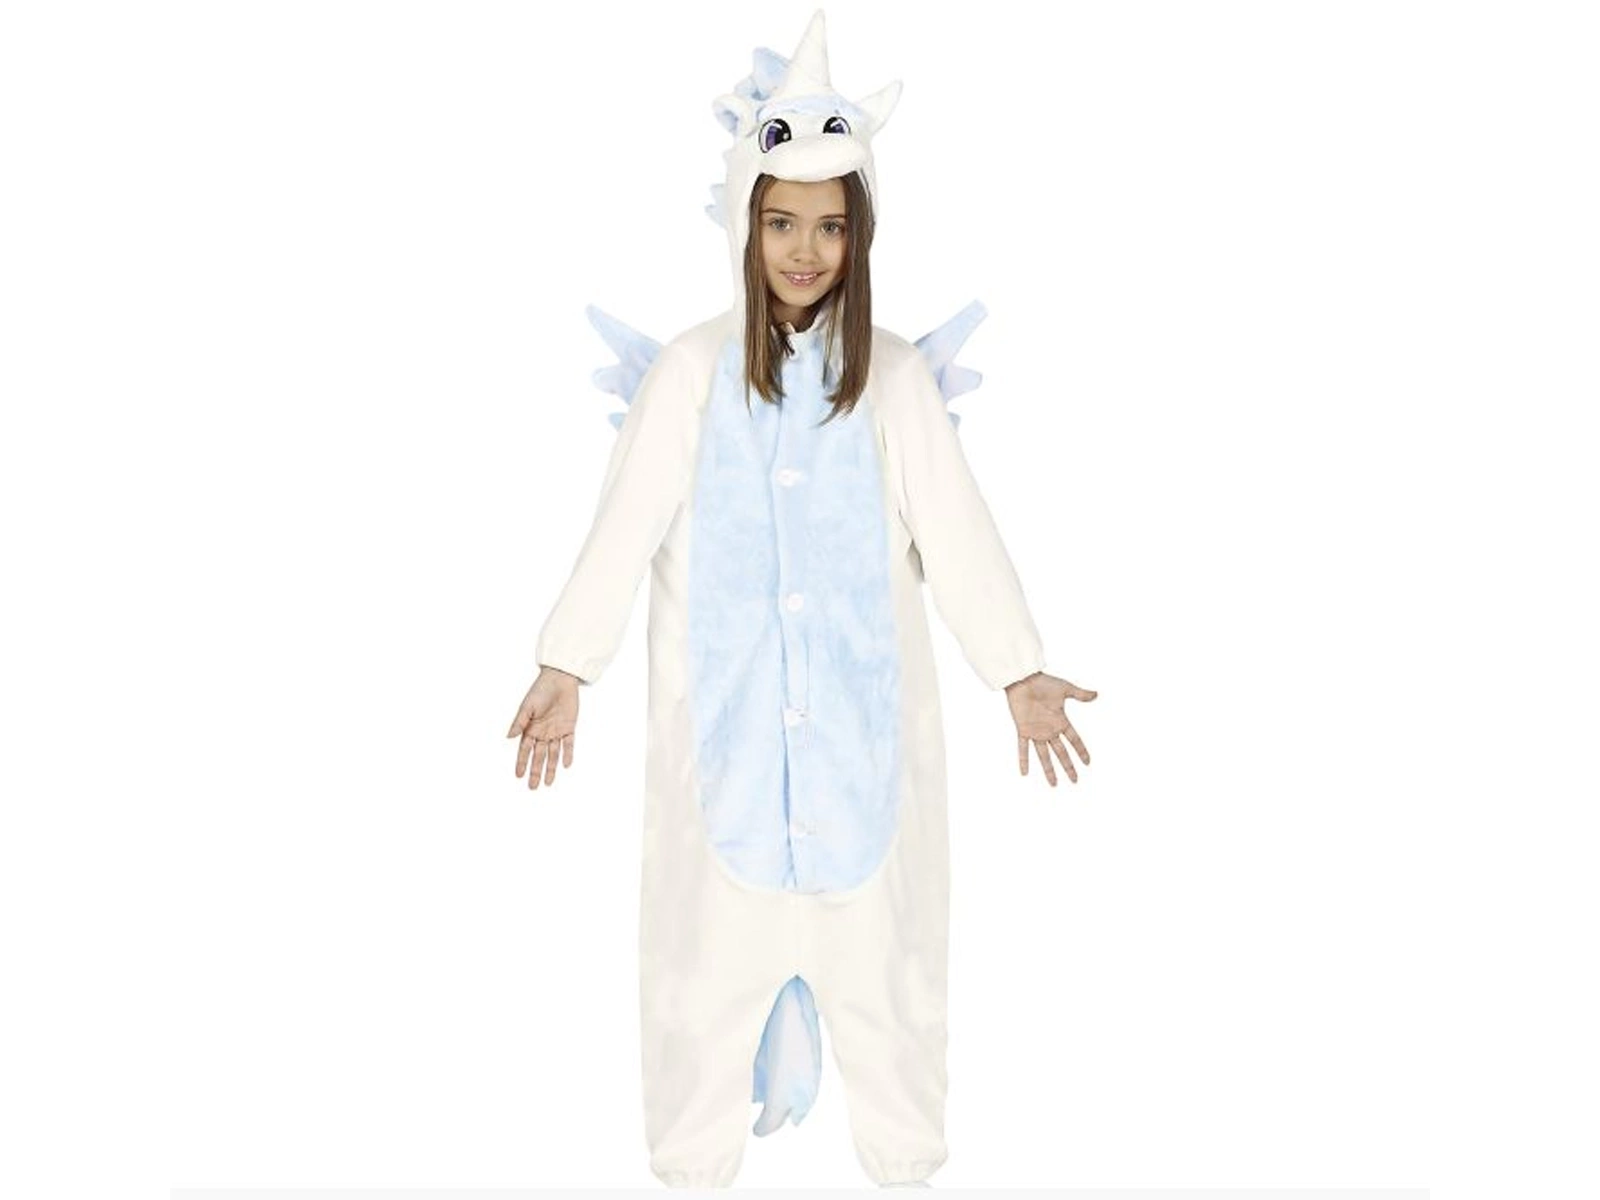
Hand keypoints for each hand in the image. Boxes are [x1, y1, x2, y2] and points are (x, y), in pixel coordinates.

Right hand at [506, 667, 580, 789]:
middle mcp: (542, 733)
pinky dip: (567, 753)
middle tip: (533, 787)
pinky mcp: (569, 728)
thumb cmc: (540, 691)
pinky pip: (569, 744)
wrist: (559, 679)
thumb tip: (508, 737)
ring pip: (553, 754)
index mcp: (530, 729)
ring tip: (548, 783)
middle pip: (538, 756)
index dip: (522, 763)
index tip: (518, 776)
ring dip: (551, 768)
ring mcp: (556, 732)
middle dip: (535, 771)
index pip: (524, 750)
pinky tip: (566, 765)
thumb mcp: (527, 707)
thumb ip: (519, 722)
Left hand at [1004, 671, 1096, 785]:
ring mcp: (1036, 732)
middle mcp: (1049, 730)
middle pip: (1061, 753)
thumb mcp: (1065, 689)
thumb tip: (1096, 694)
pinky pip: (1023, 748)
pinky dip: (1023, 760)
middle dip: (1068, 767)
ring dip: (1049, 770)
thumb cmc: (1043, 682)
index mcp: (1061, 721)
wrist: (1023, 679)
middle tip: (1075, 781)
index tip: (1088, 763)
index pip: (1074, 740)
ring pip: (1044, 755)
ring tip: (1054, 785)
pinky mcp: (1023, 730)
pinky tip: (1024, 773)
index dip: (1081, 751)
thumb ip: (1080, 694)